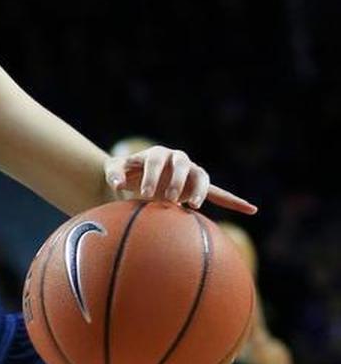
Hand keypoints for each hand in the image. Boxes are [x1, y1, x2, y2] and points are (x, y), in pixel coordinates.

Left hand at [103, 145, 256, 214]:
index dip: (152, 176)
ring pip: (201, 177)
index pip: (156, 162)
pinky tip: (251, 210)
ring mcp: (190, 172)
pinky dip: (232, 201)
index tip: (145, 194)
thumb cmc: (123, 172)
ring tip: (193, 206)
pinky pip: (218, 193)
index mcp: (157, 154)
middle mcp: (177, 159)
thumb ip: (113, 174)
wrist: (134, 175)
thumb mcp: (113, 170)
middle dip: (176, 182)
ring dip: (199, 191)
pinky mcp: (197, 186)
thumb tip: (116, 184)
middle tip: (168, 201)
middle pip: (182, 166)